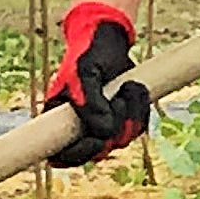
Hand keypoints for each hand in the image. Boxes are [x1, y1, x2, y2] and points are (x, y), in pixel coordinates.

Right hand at [42, 0, 148, 164]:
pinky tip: (134, 87)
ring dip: (131, 115)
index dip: (78, 155)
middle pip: (97, 153)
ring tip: (128, 87)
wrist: (110, 42)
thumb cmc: (89, 54)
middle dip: (114, 132)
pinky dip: (141, 109)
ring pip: (121, 141)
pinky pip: (138, 128)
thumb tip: (103, 131)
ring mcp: (102, 125)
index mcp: (58, 120)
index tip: (96, 140)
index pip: (60, 156)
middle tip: (120, 101)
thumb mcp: (85, 72)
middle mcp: (78, 128)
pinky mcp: (123, 119)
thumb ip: (90, 101)